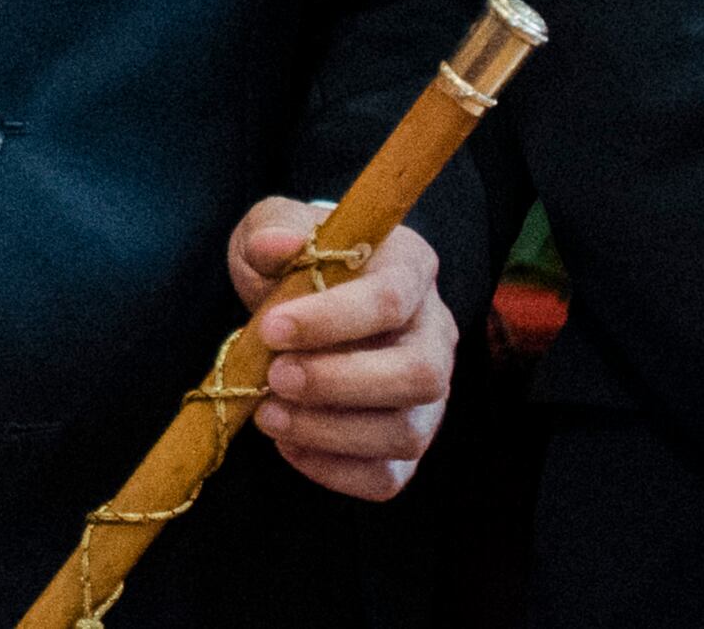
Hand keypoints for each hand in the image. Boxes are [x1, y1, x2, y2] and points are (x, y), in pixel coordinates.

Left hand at [222, 199, 453, 500]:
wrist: (305, 300)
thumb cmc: (297, 261)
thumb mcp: (276, 228)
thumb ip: (272, 232)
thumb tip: (277, 245)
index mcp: (411, 268)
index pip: (391, 299)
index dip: (332, 319)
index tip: (272, 328)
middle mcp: (435, 333)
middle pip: (419, 374)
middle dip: (339, 383)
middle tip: (275, 378)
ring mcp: (430, 395)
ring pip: (407, 433)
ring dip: (331, 432)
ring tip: (267, 414)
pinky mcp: (408, 442)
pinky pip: (388, 476)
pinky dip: (335, 470)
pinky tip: (288, 444)